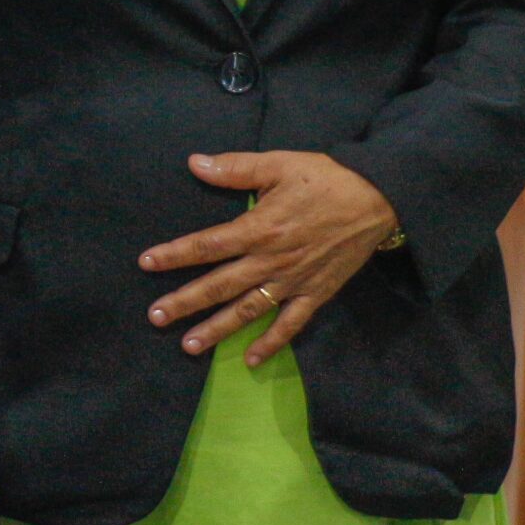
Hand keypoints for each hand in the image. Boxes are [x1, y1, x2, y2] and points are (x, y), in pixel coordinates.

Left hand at [141, 151, 397, 364]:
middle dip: (185, 302)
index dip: (174, 255)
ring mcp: (294, 281)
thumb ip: (235, 168)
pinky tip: (250, 361)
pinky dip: (271, 344)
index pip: (207, 245)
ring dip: (217, 329)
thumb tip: (194, 163)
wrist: (378, 199)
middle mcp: (271, 261)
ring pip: (249, 311)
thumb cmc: (325, 178)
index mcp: (259, 228)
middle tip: (154, 317)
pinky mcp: (316, 293)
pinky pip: (291, 324)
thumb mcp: (278, 164)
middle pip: (219, 285)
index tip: (146, 264)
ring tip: (188, 345)